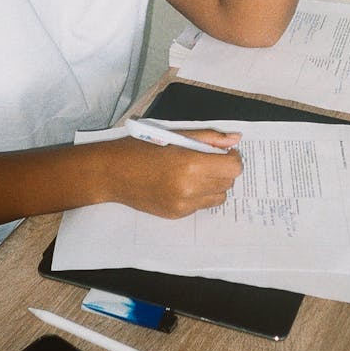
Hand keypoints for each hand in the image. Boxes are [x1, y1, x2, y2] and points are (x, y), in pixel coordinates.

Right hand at [103, 134, 242, 218]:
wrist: (113, 173)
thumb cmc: (142, 148)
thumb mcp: (177, 136)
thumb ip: (209, 138)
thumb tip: (235, 140)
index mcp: (191, 164)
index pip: (233, 167)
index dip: (232, 158)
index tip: (223, 153)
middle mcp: (190, 188)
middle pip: (228, 182)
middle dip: (222, 170)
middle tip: (205, 160)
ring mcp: (184, 205)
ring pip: (218, 197)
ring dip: (213, 184)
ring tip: (193, 173)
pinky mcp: (177, 214)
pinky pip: (201, 205)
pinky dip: (198, 195)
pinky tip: (179, 184)